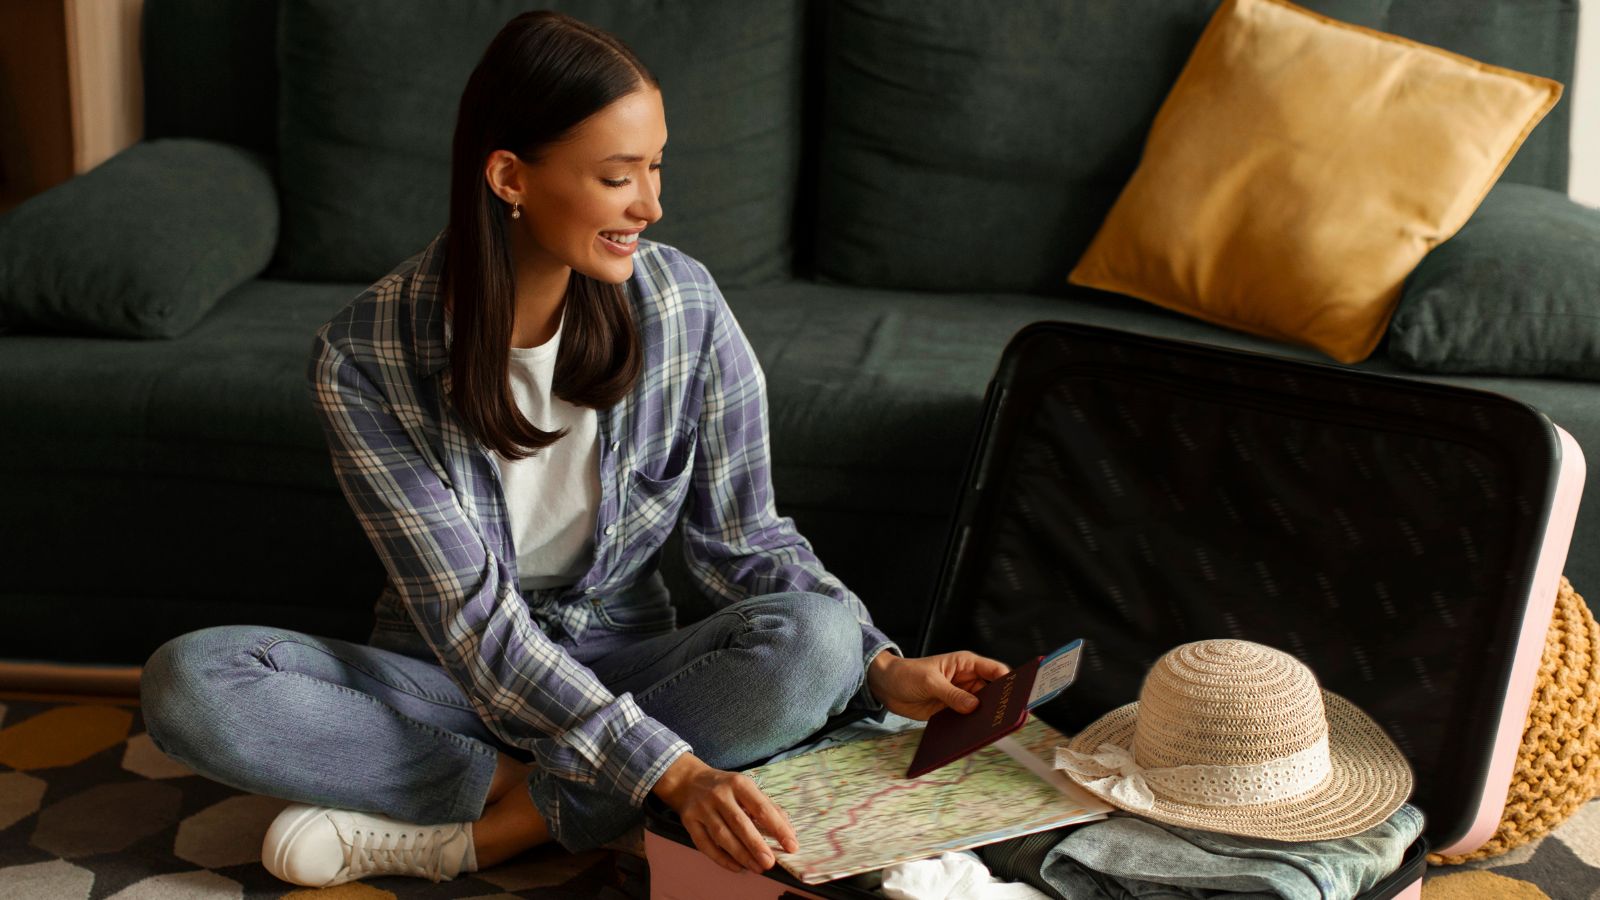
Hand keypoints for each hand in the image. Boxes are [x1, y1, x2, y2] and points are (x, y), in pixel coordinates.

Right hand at [651, 752, 797, 872]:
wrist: (688, 781)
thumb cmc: (725, 787)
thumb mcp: (747, 787)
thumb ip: (767, 806)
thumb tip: (787, 830)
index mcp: (739, 783)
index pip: (762, 808)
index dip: (778, 828)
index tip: (791, 845)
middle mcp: (719, 794)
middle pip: (740, 823)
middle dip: (756, 845)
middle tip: (770, 862)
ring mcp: (702, 808)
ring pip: (722, 835)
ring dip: (741, 855)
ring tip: (757, 868)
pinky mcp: (689, 821)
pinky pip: (705, 844)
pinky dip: (721, 859)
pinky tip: (736, 867)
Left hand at [866, 649, 1009, 719]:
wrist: (886, 687)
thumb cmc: (907, 674)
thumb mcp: (930, 681)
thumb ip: (952, 694)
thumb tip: (973, 706)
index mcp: (966, 664)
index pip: (995, 670)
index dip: (1010, 681)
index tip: (1019, 694)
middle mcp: (967, 681)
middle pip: (993, 693)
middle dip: (1001, 704)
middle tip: (1008, 718)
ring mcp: (960, 698)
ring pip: (982, 709)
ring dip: (986, 719)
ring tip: (992, 731)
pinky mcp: (952, 712)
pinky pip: (967, 721)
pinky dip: (971, 728)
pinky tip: (974, 737)